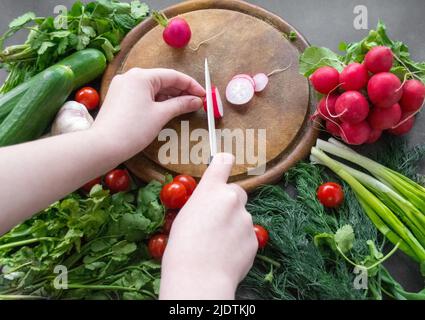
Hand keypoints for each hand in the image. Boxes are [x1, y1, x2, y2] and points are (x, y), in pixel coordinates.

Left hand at [92, 68, 204, 156]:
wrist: (104, 146)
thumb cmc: (133, 129)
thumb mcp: (161, 115)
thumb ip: (181, 104)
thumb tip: (197, 100)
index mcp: (141, 76)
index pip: (173, 76)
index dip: (191, 85)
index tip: (204, 95)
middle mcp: (130, 76)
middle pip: (162, 80)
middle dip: (181, 91)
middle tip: (197, 102)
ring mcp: (122, 86)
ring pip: (152, 88)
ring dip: (169, 97)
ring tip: (185, 107)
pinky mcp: (119, 97)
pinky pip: (143, 95)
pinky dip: (156, 101)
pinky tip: (167, 109)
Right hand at [160, 153, 257, 299]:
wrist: (198, 276)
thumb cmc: (182, 247)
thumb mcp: (185, 215)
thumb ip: (203, 202)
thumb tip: (210, 203)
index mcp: (210, 190)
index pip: (223, 162)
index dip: (225, 161)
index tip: (226, 160)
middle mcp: (231, 198)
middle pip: (236, 192)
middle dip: (229, 202)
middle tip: (216, 220)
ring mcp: (245, 218)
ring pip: (241, 216)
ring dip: (233, 224)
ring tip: (217, 243)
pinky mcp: (254, 237)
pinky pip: (246, 234)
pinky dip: (239, 241)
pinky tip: (226, 253)